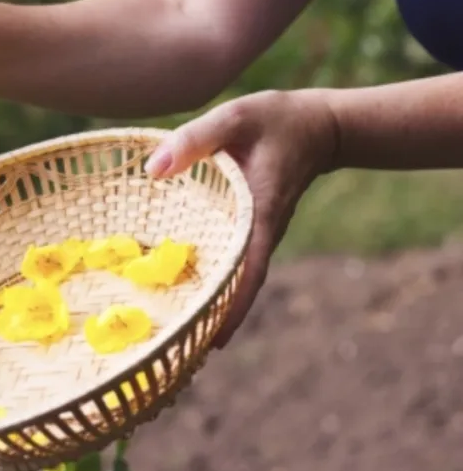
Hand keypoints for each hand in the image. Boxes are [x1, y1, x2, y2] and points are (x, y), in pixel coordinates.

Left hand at [144, 89, 338, 347]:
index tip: (215, 340)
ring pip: (236, 277)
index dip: (233, 305)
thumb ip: (195, 139)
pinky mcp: (249, 226)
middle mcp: (260, 231)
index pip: (249, 268)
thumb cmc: (275, 119)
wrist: (316, 124)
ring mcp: (256, 232)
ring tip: (173, 334)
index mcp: (259, 211)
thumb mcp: (234, 117)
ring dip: (211, 303)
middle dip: (214, 318)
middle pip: (239, 285)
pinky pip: (231, 259)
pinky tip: (183, 290)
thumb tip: (152, 171)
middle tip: (178, 352)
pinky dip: (212, 279)